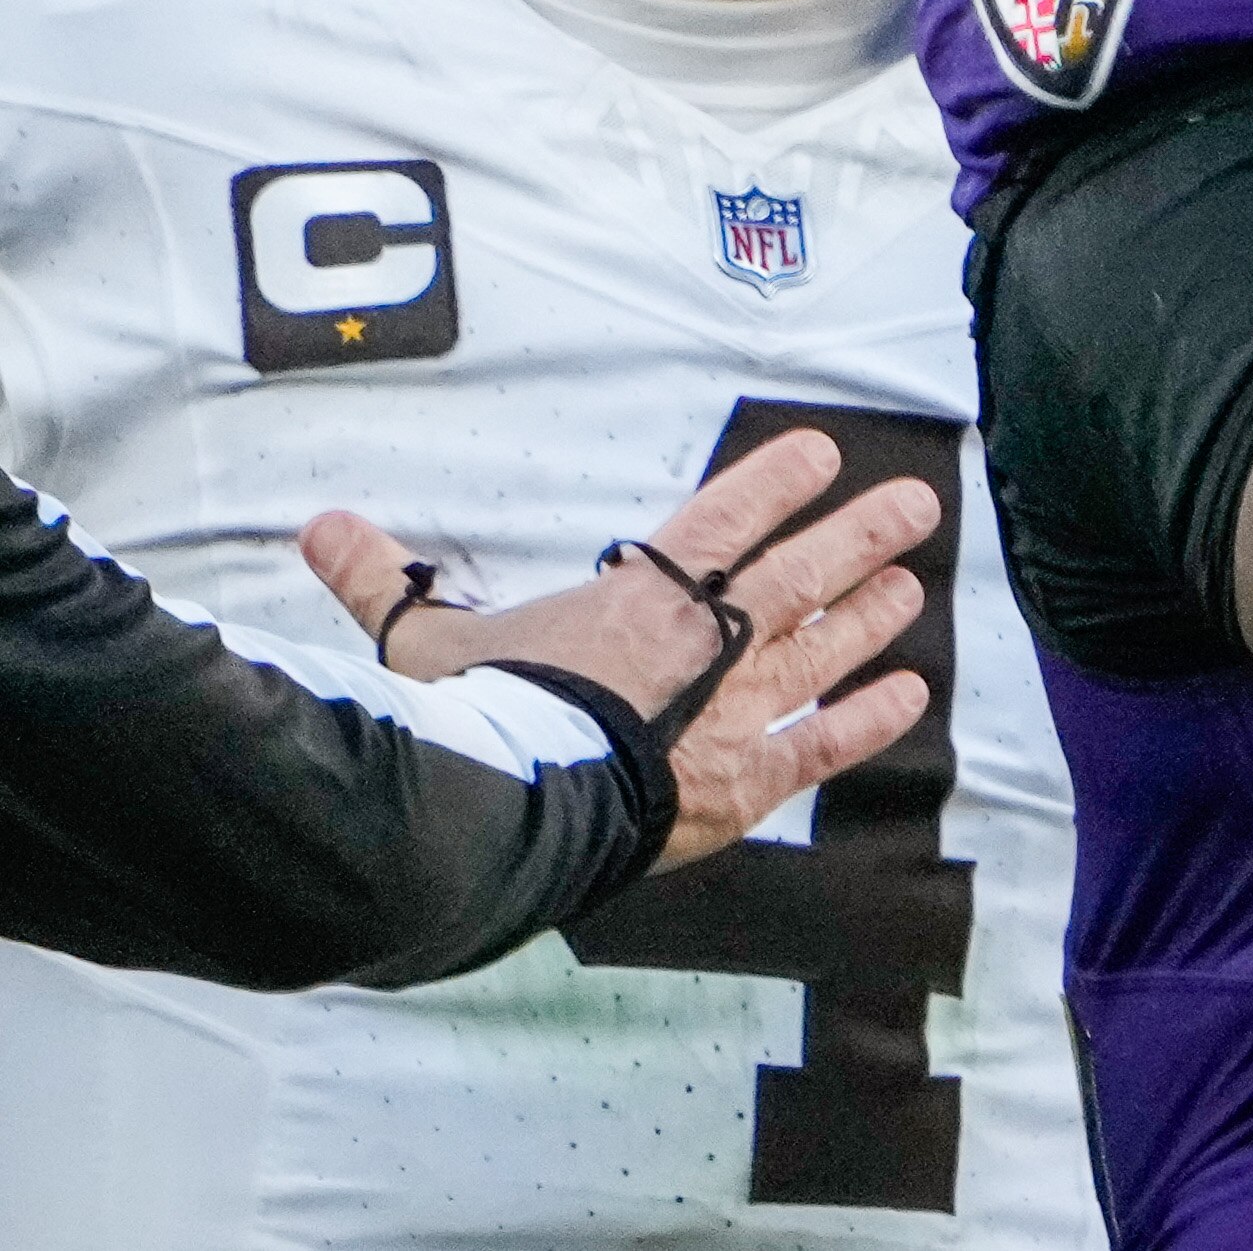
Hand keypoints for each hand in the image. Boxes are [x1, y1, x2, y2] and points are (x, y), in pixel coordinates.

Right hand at [302, 432, 941, 872]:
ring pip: (824, 649)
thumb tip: (320, 527)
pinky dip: (869, 720)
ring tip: (914, 582)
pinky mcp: (743, 785)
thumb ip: (382, 582)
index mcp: (638, 601)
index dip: (774, 482)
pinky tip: (912, 695)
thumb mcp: (421, 645)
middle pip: (799, 574)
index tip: (821, 452)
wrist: (502, 815)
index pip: (720, 521)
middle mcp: (704, 646)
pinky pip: (823, 746)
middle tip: (916, 502)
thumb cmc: (469, 722)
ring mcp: (734, 715)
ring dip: (874, 613)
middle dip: (860, 534)